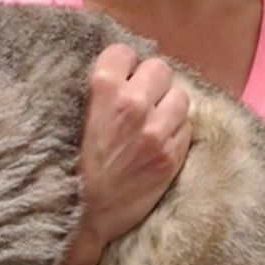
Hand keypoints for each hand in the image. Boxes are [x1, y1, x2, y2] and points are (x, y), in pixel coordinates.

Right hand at [76, 44, 190, 252]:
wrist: (87, 212)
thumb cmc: (77, 163)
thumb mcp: (79, 116)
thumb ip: (103, 89)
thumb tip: (126, 68)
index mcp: (102, 89)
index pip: (124, 52)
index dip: (123, 66)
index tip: (121, 80)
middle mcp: (133, 104)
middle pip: (160, 68)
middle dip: (153, 82)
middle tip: (144, 99)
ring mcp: (156, 130)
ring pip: (181, 97)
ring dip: (170, 106)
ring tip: (156, 121)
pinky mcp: (173, 154)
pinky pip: (187, 127)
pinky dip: (177, 132)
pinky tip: (160, 143)